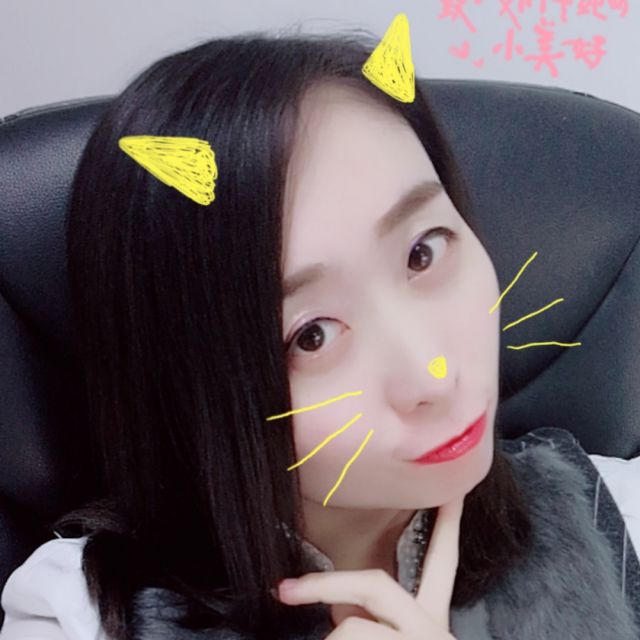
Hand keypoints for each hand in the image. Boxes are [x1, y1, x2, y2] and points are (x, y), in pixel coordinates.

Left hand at [274, 495, 463, 638]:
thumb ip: (373, 623)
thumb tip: (338, 613)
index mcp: (433, 621)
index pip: (444, 563)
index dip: (448, 524)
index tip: (453, 487)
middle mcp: (432, 630)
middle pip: (375, 585)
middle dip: (327, 583)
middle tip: (283, 591)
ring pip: (351, 631)